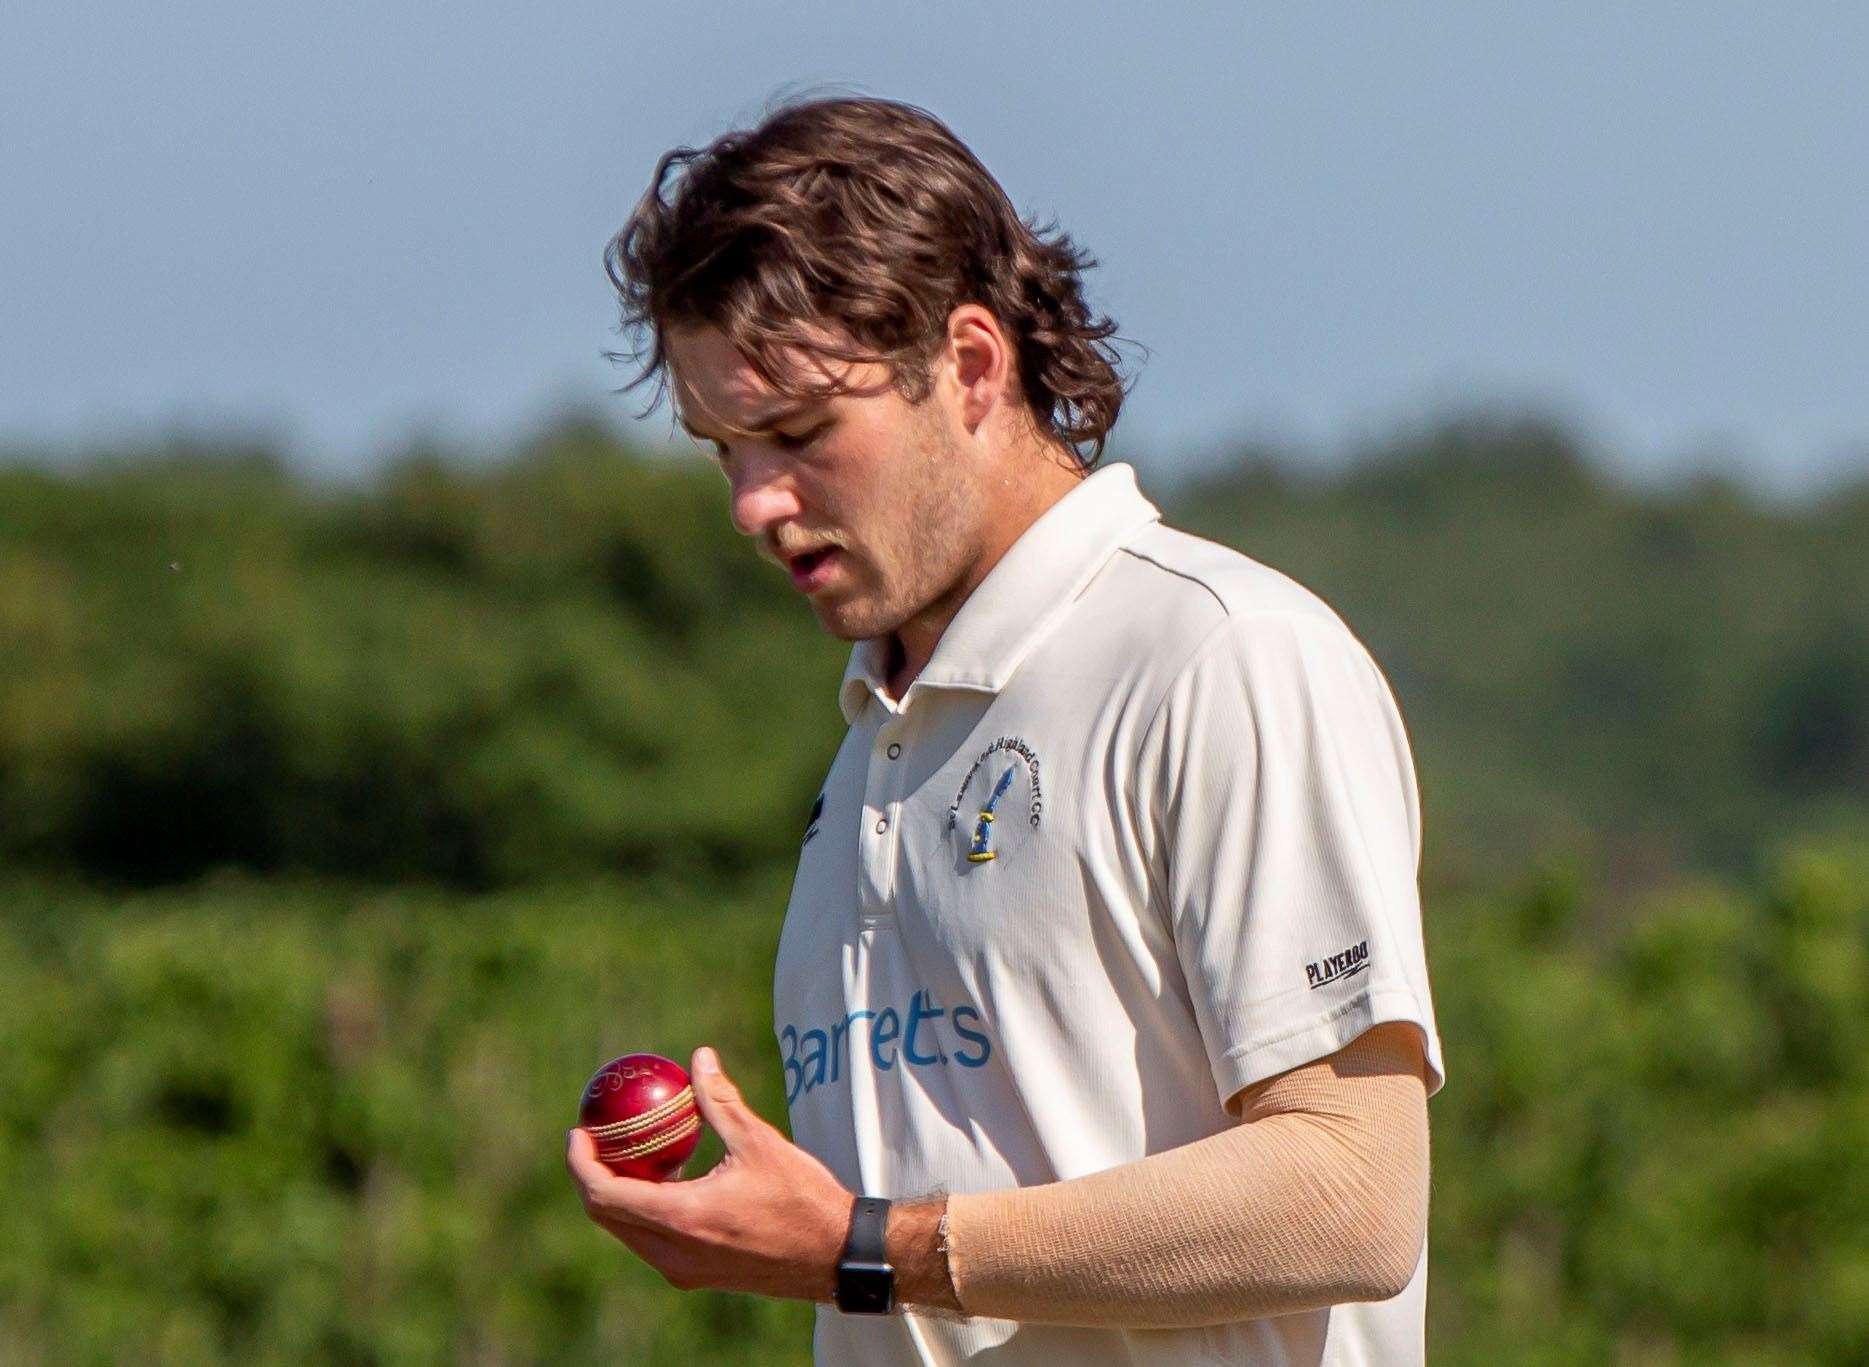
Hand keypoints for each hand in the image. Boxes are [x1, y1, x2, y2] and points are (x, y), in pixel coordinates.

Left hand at [566, 1046, 852, 1300]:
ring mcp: (684, 1269)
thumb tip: (699, 1058)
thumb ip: (720, 1101)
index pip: (604, 1194)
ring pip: (629, 1231)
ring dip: (621, 1194)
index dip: (582, 1163)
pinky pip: (653, 1241)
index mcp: (682, 1218)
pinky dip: (647, 1209)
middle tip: (598, 1138)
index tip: (579, 1131)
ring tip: (637, 1152)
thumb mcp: (759, 1142)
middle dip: (594, 1176)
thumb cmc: (801, 1198)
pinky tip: (674, 1178)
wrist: (834, 1255)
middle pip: (607, 1216)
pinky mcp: (699, 1274)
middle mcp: (673, 1252)